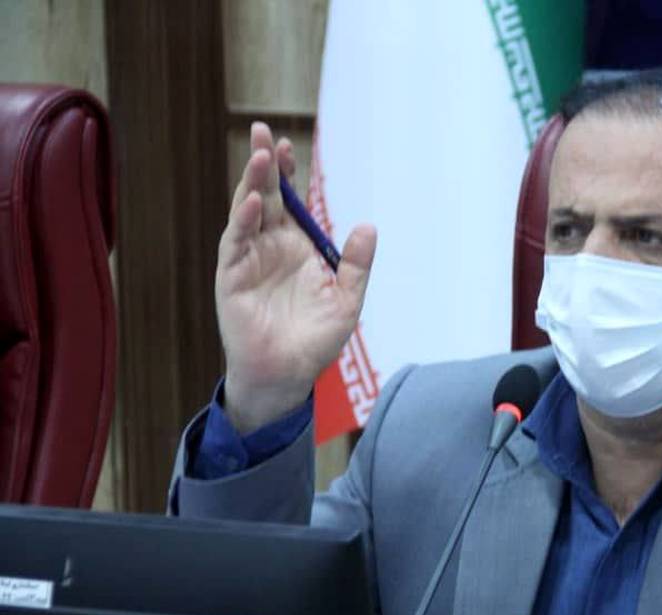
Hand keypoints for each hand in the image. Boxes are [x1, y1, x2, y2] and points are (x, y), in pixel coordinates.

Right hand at [217, 121, 376, 432]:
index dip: (288, 175)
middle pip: (265, 197)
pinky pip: (236, 244)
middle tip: (263, 131)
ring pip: (247, 213)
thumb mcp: (346, 301)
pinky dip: (243, 222)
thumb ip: (356, 265)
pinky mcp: (232, 277)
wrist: (288, 375)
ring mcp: (249, 259)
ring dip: (252, 184)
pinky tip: (252, 204)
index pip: (291, 203)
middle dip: (264, 165)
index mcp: (297, 248)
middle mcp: (270, 247)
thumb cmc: (314, 340)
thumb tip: (368, 226)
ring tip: (260, 156)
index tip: (288, 146)